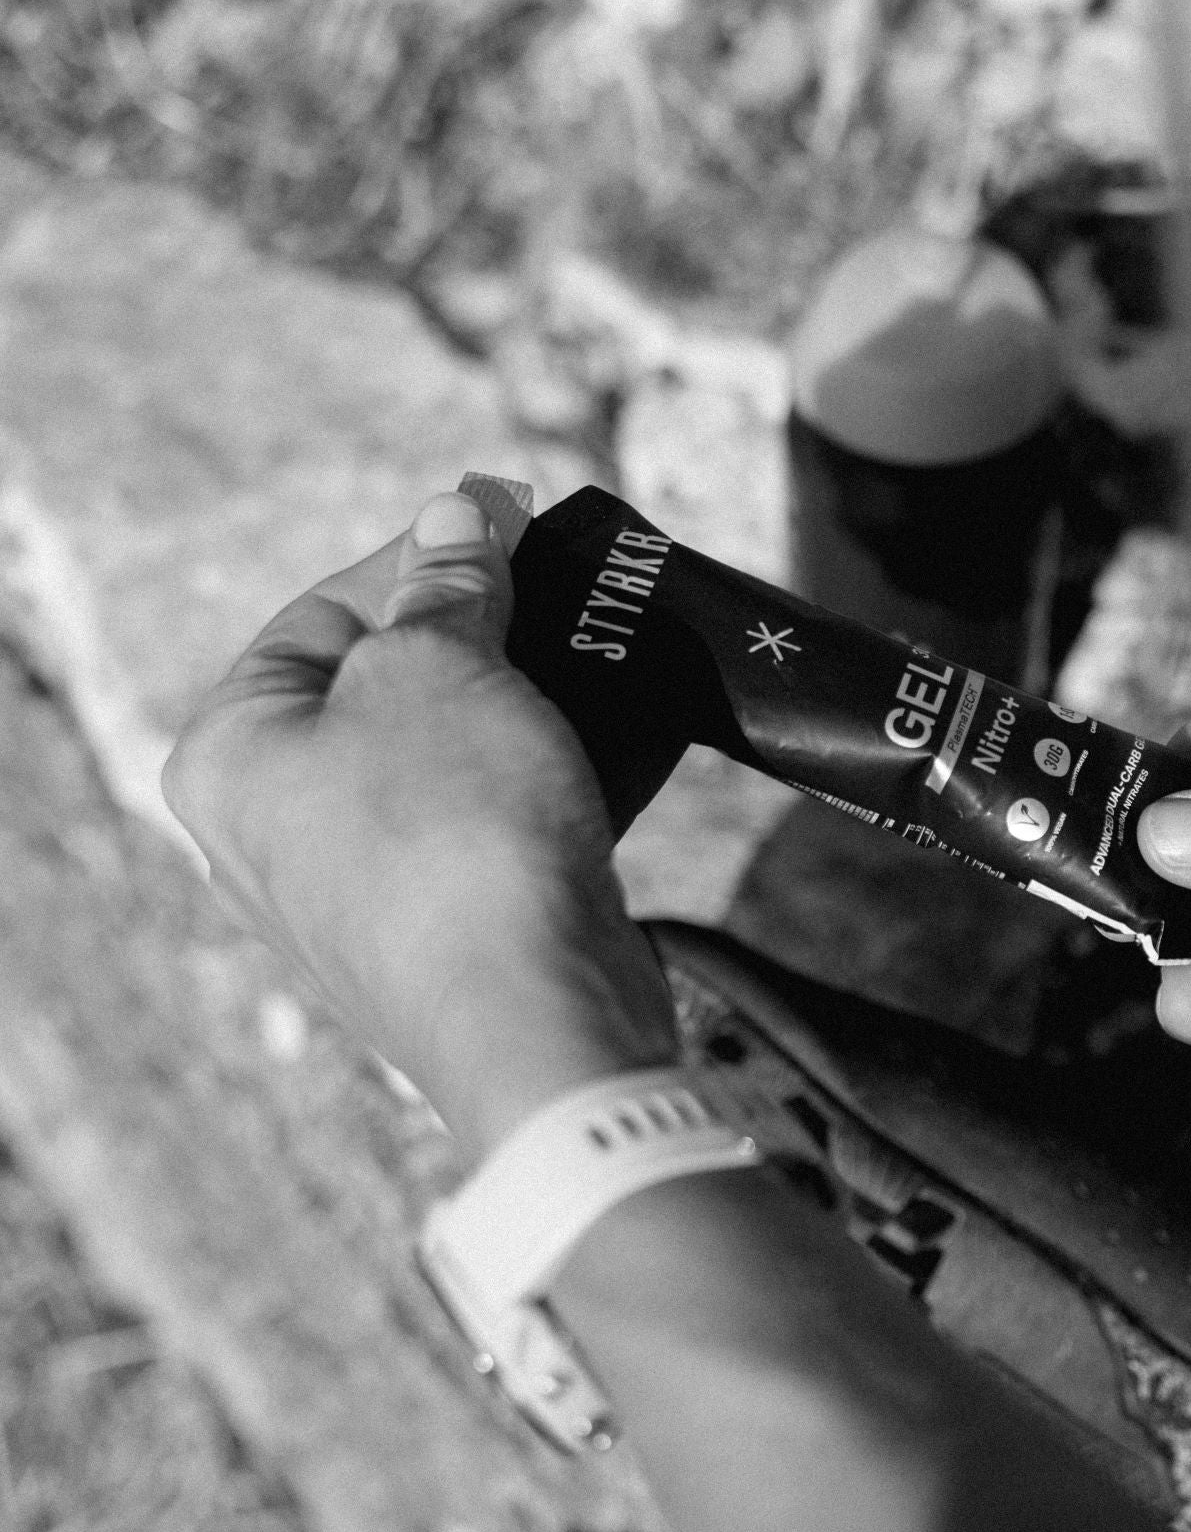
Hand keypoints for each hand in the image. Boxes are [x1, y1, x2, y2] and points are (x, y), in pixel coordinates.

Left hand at [163, 492, 677, 1157]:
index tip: (510, 518)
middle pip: (383, 687)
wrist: (532, 1014)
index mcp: (231, 754)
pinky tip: (618, 736)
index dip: (425, 554)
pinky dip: (545, 776)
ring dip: (525, 702)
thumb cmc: (456, 829)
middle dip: (482, 630)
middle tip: (563, 584)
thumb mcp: (442, 666)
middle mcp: (273, 830)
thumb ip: (446, 586)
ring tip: (602, 654)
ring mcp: (358, 893)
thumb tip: (455, 517)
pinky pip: (488, 827)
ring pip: (444, 759)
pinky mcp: (443, 935)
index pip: (322, 613)